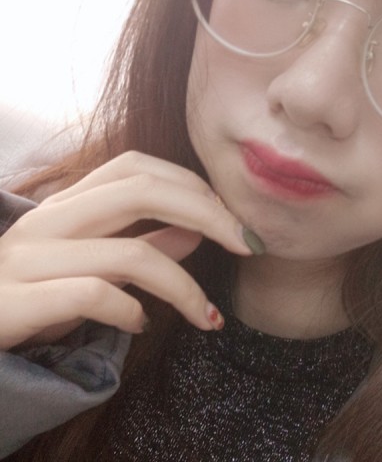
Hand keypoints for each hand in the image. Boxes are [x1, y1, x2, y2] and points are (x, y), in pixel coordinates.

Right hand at [0, 151, 251, 349]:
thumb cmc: (32, 296)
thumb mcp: (91, 265)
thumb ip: (142, 244)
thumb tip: (196, 229)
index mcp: (66, 203)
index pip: (138, 167)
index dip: (193, 184)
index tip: (232, 217)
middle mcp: (47, 220)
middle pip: (141, 190)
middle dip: (208, 213)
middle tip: (247, 244)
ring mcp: (27, 258)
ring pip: (128, 253)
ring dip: (183, 286)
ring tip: (207, 314)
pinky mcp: (13, 302)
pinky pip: (92, 295)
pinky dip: (130, 312)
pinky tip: (143, 326)